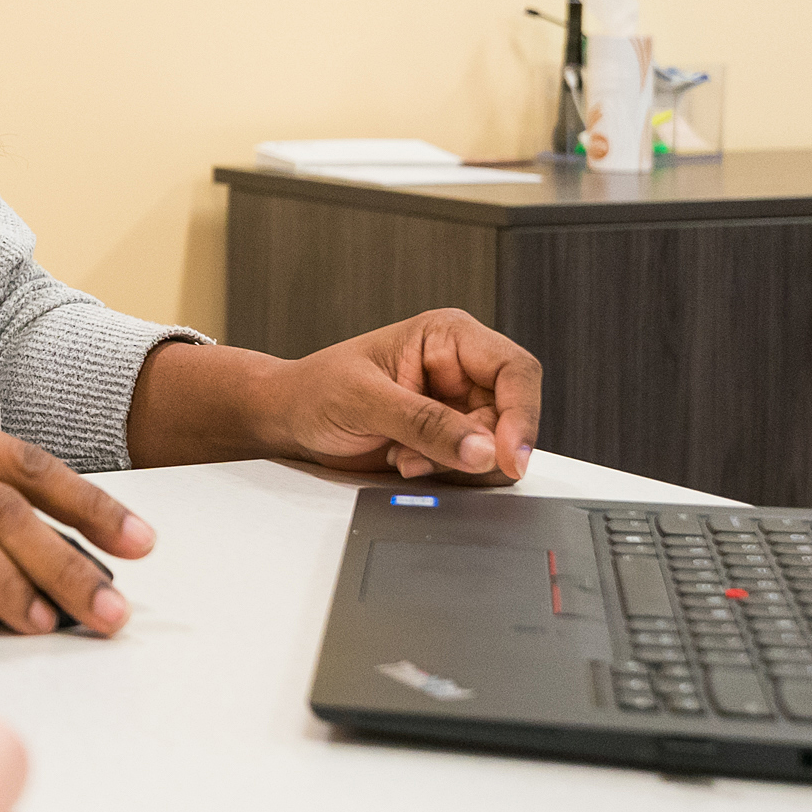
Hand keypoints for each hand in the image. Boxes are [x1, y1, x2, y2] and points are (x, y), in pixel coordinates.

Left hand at [262, 309, 540, 481]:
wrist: (289, 418)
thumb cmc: (316, 390)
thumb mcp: (365, 401)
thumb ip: (425, 424)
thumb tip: (482, 449)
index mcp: (449, 336)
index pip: (514, 370)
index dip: (522, 415)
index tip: (508, 456)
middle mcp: (462, 369)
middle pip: (510, 416)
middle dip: (473, 448)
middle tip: (421, 458)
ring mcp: (458, 406)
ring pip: (494, 447)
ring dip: (453, 464)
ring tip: (404, 457)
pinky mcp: (448, 439)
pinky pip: (472, 467)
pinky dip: (443, 475)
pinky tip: (404, 462)